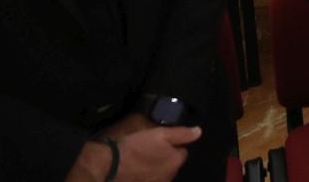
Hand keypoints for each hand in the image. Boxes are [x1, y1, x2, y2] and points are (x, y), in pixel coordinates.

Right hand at [72, 125, 200, 181]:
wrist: (109, 166)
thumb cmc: (136, 147)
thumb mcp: (159, 134)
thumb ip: (181, 133)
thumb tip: (199, 132)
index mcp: (176, 162)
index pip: (182, 151)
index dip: (173, 145)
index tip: (160, 142)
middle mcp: (169, 177)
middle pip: (171, 165)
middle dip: (165, 158)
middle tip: (149, 149)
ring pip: (160, 174)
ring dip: (155, 168)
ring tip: (141, 160)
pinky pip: (149, 180)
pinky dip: (145, 176)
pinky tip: (136, 171)